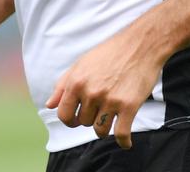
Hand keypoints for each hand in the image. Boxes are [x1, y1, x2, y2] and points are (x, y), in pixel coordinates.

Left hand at [45, 27, 164, 148]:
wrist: (140, 45)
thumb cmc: (109, 54)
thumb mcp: (80, 65)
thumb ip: (62, 86)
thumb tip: (49, 105)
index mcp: (76, 82)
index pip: (63, 114)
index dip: (69, 120)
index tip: (76, 120)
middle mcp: (90, 92)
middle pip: (83, 122)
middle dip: (90, 118)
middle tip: (100, 108)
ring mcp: (110, 100)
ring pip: (100, 130)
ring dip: (104, 128)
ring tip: (110, 120)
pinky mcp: (129, 106)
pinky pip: (121, 134)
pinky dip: (124, 142)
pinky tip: (125, 143)